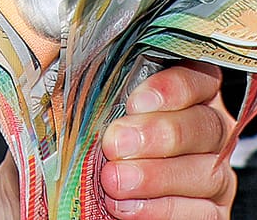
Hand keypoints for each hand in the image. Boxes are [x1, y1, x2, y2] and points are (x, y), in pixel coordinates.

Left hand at [0, 64, 233, 219]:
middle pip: (207, 125)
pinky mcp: (209, 214)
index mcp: (177, 96)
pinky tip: (127, 208)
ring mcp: (210, 176)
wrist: (46, 209)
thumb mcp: (65, 116)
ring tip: (113, 181)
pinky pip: (202, 213)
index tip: (135, 100)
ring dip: (158, 176)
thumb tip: (61, 53)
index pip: (200, 77)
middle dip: (161, 133)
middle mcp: (203, 133)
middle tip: (115, 144)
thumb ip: (76, 87)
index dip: (175, 86)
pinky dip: (163, 210)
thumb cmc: (67, 155)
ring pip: (207, 171)